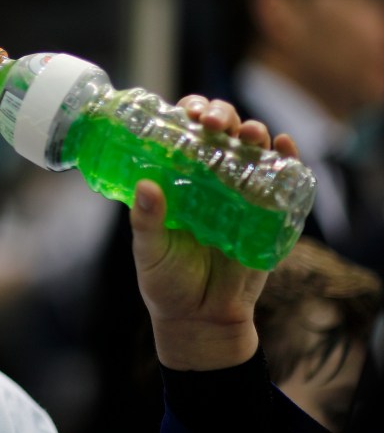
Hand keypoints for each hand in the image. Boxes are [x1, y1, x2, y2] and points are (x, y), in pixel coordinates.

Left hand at [130, 95, 299, 370]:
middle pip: (221, 132)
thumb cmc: (167, 282)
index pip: (184, 133)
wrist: (201, 319)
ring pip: (251, 151)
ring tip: (249, 133)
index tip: (188, 113)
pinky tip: (283, 145)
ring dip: (253, 133)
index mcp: (177, 180)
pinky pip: (281, 181)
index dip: (189, 113)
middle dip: (221, 116)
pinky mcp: (267, 215)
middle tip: (213, 123)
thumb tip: (146, 186)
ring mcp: (240, 194)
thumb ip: (146, 220)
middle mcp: (209, 180)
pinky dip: (287, 158)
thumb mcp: (149, 251)